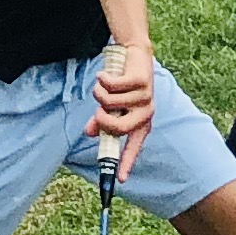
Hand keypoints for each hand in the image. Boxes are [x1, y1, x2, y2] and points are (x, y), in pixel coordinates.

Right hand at [87, 42, 154, 174]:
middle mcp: (146, 113)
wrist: (135, 55)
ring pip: (110, 104)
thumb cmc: (124, 84)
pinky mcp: (141, 81)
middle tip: (98, 111)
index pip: (133, 147)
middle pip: (118, 128)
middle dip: (102, 120)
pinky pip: (111, 87)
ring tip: (105, 85)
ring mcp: (145, 98)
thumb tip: (90, 133)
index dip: (126, 163)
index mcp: (141, 123)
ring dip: (100, 93)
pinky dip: (103, 80)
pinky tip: (106, 75)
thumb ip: (101, 121)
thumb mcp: (112, 105)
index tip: (119, 179)